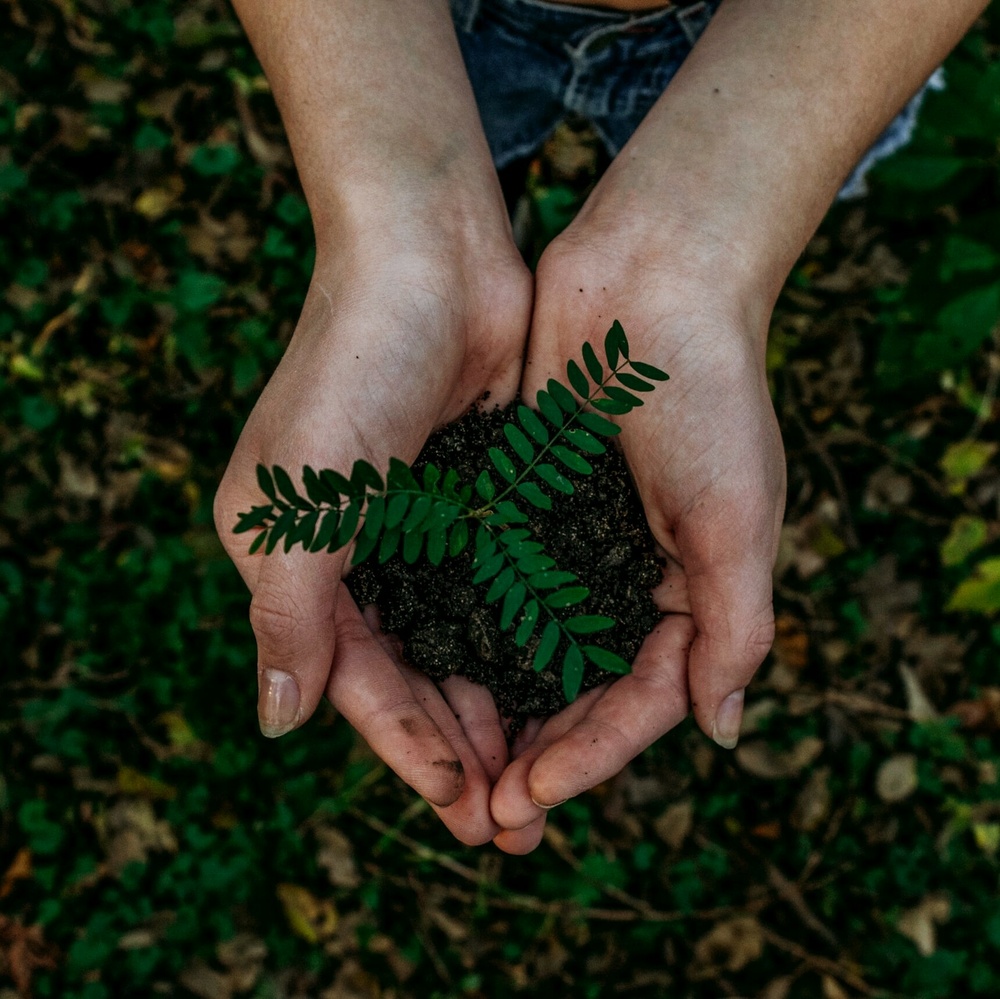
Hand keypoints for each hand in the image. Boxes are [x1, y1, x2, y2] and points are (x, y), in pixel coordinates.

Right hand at [215, 242, 530, 844]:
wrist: (428, 256)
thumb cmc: (353, 367)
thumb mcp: (299, 499)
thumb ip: (288, 614)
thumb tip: (278, 723)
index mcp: (298, 559)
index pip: (355, 679)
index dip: (407, 747)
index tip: (462, 807)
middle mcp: (357, 552)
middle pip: (413, 675)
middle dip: (460, 747)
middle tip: (513, 822)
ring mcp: (423, 526)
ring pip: (463, 642)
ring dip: (498, 707)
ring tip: (544, 775)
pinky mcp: (479, 498)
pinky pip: (503, 590)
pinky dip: (526, 640)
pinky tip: (563, 687)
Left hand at [490, 231, 785, 852]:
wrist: (651, 278)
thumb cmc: (709, 393)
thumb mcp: (739, 515)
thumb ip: (735, 626)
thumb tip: (721, 732)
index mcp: (687, 590)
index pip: (640, 699)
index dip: (591, 755)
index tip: (532, 795)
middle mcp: (623, 575)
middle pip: (576, 688)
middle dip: (534, 751)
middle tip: (484, 814)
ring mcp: (567, 540)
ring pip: (524, 646)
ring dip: (492, 707)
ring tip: (450, 767)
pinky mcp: (519, 500)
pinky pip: (488, 579)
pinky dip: (464, 627)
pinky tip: (426, 669)